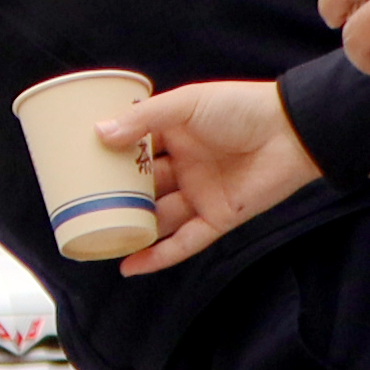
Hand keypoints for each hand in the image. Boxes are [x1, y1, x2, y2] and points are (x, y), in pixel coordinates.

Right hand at [99, 81, 321, 273]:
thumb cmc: (241, 108)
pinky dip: (158, 255)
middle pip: (142, 188)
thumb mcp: (187, 103)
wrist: (293, 130)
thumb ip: (145, 120)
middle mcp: (185, 167)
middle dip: (114, 198)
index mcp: (175, 136)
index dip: (108, 159)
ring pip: (158, 218)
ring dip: (131, 230)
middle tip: (79, 208)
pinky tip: (131, 266)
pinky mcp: (219, 218)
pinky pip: (184, 242)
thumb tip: (99, 134)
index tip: (76, 167)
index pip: (134, 150)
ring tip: (97, 240)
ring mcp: (201, 194)